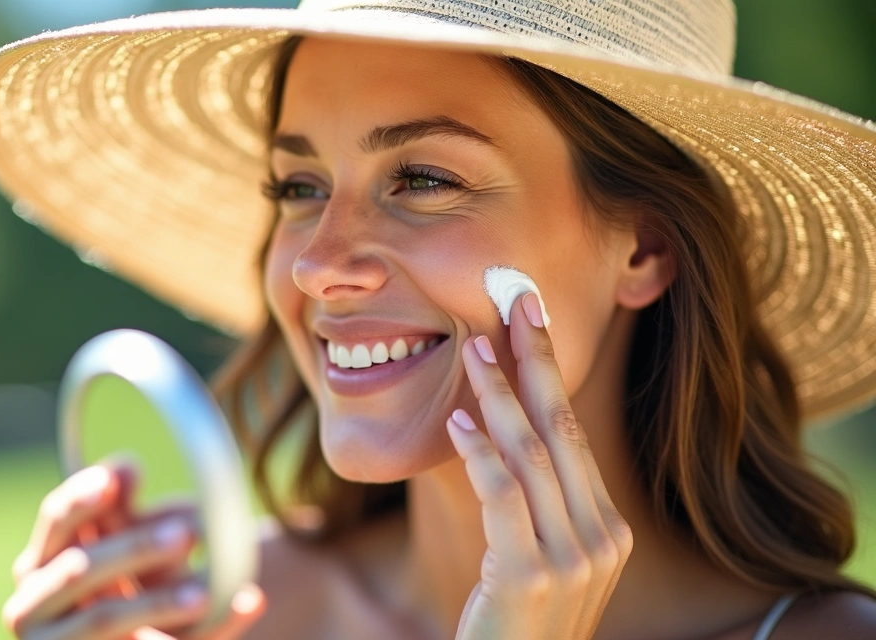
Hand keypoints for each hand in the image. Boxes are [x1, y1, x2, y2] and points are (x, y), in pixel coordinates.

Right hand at [2, 459, 266, 639]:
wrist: (140, 637)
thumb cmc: (125, 587)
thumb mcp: (124, 549)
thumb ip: (120, 509)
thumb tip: (127, 468)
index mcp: (40, 564)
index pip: (57, 520)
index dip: (86, 497)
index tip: (126, 473)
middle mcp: (33, 607)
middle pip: (79, 569)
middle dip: (133, 549)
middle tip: (187, 534)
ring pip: (104, 620)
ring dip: (156, 605)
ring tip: (205, 593)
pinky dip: (206, 632)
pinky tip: (242, 608)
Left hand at [445, 292, 632, 639]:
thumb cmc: (516, 621)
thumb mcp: (538, 557)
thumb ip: (533, 504)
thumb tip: (498, 430)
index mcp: (606, 528)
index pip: (575, 434)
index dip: (550, 372)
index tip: (531, 320)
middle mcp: (600, 538)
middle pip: (564, 430)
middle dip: (537, 360)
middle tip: (513, 301)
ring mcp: (571, 559)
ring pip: (532, 457)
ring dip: (500, 396)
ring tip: (472, 348)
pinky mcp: (528, 578)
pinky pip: (504, 500)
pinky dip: (482, 456)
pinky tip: (459, 424)